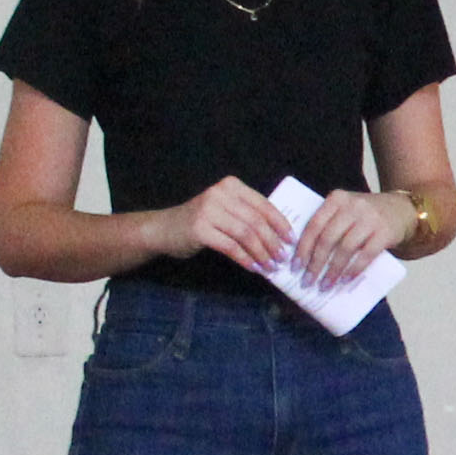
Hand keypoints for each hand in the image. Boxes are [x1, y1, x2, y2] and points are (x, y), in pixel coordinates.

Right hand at [164, 177, 296, 274]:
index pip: (263, 205)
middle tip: (282, 258)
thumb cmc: (202, 221)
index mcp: (231, 186)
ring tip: (270, 266)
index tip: (291, 240)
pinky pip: (230, 246)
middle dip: (273, 242)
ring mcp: (208, 210)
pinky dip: (245, 258)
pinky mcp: (200, 229)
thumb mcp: (226, 210)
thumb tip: (281, 235)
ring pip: (246, 234)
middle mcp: (220, 194)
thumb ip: (248, 214)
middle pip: (256, 221)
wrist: (164, 229)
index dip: (280, 224)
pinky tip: (253, 268)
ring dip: (261, 253)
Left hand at [291, 186, 415, 287]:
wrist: (403, 209)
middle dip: (316, 263)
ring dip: (333, 270)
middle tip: (308, 281)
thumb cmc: (367, 215)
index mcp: (337, 199)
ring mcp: (370, 219)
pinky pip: (366, 255)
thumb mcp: (346, 210)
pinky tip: (345, 280)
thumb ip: (329, 223)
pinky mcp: (385, 233)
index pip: (314, 224)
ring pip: (345, 248)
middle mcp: (353, 206)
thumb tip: (306, 258)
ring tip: (326, 285)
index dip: (303, 247)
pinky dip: (354, 269)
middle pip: (328, 238)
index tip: (295, 267)